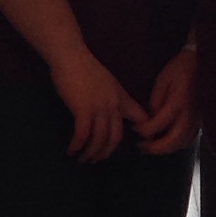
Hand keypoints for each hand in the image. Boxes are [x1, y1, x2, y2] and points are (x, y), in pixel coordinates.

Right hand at [49, 45, 143, 162]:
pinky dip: (77, 145)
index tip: (142, 144)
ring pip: (99, 139)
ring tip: (83, 158)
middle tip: (97, 159)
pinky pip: (82, 134)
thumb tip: (113, 113)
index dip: (145, 132)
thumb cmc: (85, 68)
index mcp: (122, 98)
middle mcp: (113, 105)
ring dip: (90, 153)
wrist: (70, 56)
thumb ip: (113, 98)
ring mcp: (99, 108)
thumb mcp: (108, 83)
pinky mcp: (82, 110)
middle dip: (106, 152)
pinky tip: (71, 150)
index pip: (141, 118)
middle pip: (116, 137)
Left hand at [134, 46, 196, 154]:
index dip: (145, 130)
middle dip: (156, 147)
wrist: (201, 63)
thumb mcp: (163, 80)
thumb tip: (150, 118)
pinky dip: (177, 144)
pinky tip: (167, 141)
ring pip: (183, 142)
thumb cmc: (180, 69)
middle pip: (174, 140)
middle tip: (142, 147)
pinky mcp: (200, 120)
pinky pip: (189, 138)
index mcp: (178, 102)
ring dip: (167, 149)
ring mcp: (197, 119)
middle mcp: (189, 114)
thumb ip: (156, 101)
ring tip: (152, 146)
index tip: (135, 129)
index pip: (160, 123)